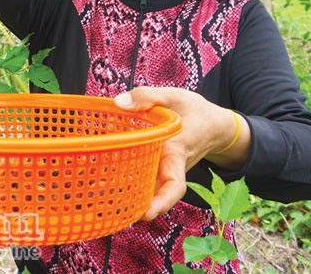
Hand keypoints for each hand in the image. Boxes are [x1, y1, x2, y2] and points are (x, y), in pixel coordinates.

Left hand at [113, 87, 236, 220]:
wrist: (214, 125)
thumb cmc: (195, 110)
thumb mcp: (174, 96)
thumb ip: (147, 97)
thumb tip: (119, 104)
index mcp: (176, 152)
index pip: (174, 184)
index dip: (162, 202)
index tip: (147, 214)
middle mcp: (169, 166)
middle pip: (153, 193)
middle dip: (133, 204)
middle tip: (104, 206)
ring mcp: (164, 169)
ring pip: (146, 188)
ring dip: (125, 194)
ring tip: (96, 194)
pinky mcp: (159, 167)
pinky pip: (143, 178)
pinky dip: (125, 182)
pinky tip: (101, 180)